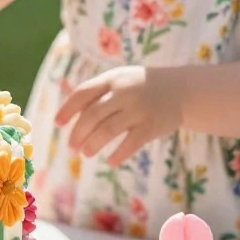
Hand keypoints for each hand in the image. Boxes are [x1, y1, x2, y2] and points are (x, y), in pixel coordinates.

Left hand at [54, 66, 183, 165]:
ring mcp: (139, 109)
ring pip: (108, 130)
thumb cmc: (140, 87)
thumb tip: (69, 117)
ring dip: (92, 145)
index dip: (67, 109)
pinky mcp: (152, 126)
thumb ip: (97, 93)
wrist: (182, 89)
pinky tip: (110, 161)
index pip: (82, 93)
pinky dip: (118, 155)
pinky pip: (130, 144)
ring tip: (86, 153)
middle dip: (78, 134)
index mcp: (112, 78)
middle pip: (92, 115)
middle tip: (72, 148)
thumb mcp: (119, 80)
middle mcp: (124, 92)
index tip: (57, 124)